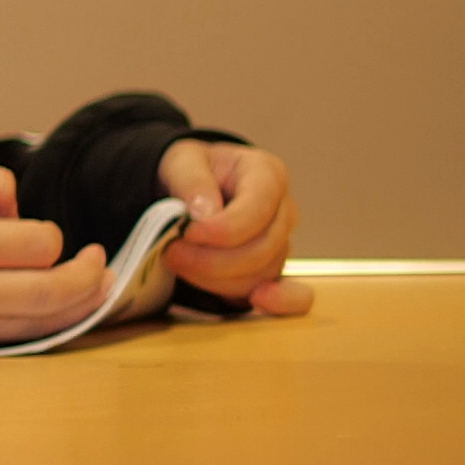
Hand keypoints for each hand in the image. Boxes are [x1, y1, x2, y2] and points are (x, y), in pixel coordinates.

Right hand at [0, 159, 112, 349]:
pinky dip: (58, 323)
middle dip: (88, 277)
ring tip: (99, 284)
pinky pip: (28, 339)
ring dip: (85, 303)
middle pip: (52, 291)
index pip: (40, 244)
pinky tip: (70, 306)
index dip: (50, 235)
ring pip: (48, 322)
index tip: (39, 231)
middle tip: (99, 262)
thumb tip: (23, 214)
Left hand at [160, 138, 313, 315]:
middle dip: (212, 258)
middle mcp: (282, 211)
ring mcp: (280, 244)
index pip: (258, 209)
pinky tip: (259, 301)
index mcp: (267, 175)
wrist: (184, 190)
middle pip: (262, 248)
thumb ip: (191, 181)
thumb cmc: (189, 171)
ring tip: (179, 261)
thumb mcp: (181, 161)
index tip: (187, 233)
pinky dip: (281, 303)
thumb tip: (206, 212)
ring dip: (216, 277)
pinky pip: (293, 296)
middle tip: (171, 252)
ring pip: (261, 274)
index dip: (224, 229)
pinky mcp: (271, 271)